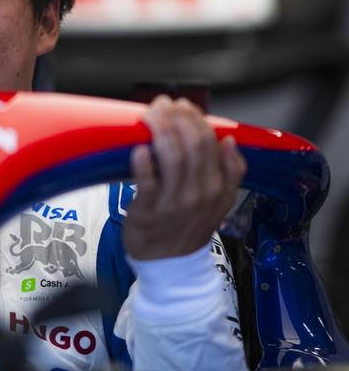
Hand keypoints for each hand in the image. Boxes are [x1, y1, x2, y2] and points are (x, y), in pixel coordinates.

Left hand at [124, 95, 245, 260]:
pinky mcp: (148, 212)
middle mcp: (199, 194)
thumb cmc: (188, 227)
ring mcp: (174, 203)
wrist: (170, 266)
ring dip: (160, 129)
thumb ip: (231, 174)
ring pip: (172, 157)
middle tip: (162, 104)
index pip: (211, 142)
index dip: (195, 117)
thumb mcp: (220, 204)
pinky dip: (143, 162)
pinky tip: (139, 147)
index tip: (181, 105)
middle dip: (177, 117)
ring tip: (150, 114)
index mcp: (217, 188)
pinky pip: (147, 183)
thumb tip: (230, 142)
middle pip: (193, 144)